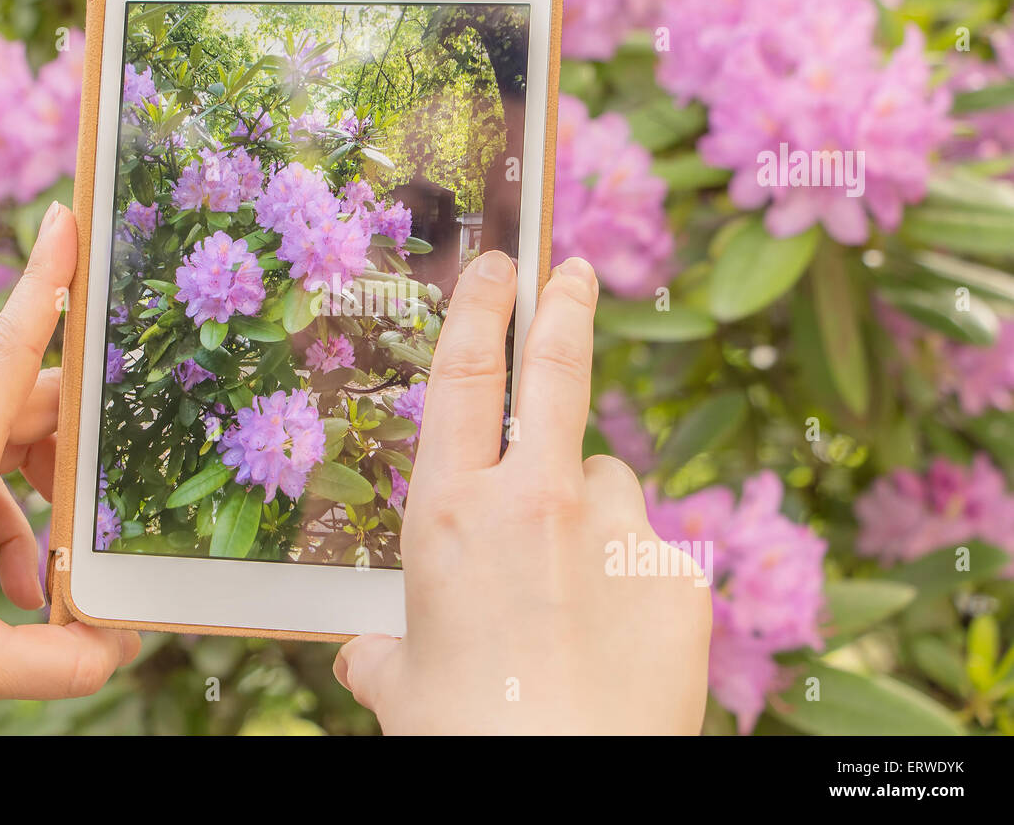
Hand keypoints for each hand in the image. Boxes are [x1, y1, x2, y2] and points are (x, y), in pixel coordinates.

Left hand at [0, 202, 138, 733]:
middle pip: (31, 411)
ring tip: (45, 589)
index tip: (68, 216)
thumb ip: (53, 661)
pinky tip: (4, 592)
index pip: (8, 353)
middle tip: (126, 499)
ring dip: (42, 509)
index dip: (45, 282)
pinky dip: (3, 527)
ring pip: (7, 452)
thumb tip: (119, 650)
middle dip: (83, 455)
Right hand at [333, 252, 710, 733]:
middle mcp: (533, 501)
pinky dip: (628, 573)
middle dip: (563, 306)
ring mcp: (615, 530)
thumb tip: (361, 657)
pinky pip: (647, 549)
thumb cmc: (466, 734)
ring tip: (572, 590)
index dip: (479, 308)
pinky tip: (614, 633)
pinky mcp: (677, 571)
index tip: (497, 266)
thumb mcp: (400, 688)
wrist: (566, 781)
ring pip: (602, 481)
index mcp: (451, 515)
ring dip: (586, 510)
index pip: (461, 377)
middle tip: (575, 271)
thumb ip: (381, 654)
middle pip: (554, 370)